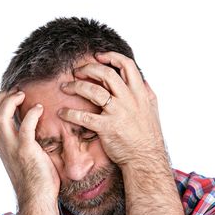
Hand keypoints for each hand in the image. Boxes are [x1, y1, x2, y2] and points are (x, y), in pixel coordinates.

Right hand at [0, 90, 59, 201]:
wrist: (38, 200)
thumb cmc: (37, 181)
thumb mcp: (26, 159)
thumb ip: (25, 144)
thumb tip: (37, 132)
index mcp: (3, 145)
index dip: (0, 102)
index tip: (14, 95)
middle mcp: (3, 144)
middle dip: (2, 97)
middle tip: (17, 91)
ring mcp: (12, 147)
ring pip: (0, 115)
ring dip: (10, 100)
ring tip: (23, 95)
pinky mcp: (26, 150)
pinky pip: (25, 126)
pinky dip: (32, 113)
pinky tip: (40, 109)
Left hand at [59, 51, 164, 166]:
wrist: (146, 158)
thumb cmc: (148, 136)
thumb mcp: (152, 110)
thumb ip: (147, 94)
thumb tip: (143, 82)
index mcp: (140, 93)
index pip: (127, 65)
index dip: (111, 57)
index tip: (98, 56)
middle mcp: (129, 99)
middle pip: (106, 74)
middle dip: (88, 69)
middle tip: (76, 71)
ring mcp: (118, 112)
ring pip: (93, 91)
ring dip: (76, 86)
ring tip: (65, 87)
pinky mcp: (107, 127)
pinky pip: (84, 116)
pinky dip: (70, 113)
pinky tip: (62, 113)